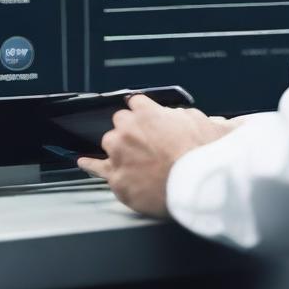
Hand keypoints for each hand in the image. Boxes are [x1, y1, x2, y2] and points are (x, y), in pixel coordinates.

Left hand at [77, 94, 234, 217]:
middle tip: (147, 144)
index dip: (142, 112)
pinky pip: (97, 168)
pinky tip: (84, 162)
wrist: (198, 186)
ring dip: (119, 148)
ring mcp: (119, 154)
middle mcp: (128, 130)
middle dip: (131, 131)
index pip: (135, 102)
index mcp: (146, 112)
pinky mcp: (117, 178)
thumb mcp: (201, 121)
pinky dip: (91, 165)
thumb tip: (179, 117)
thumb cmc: (203, 154)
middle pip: (120, 122)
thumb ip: (183, 115)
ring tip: (131, 158)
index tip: (144, 118)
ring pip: (110, 143)